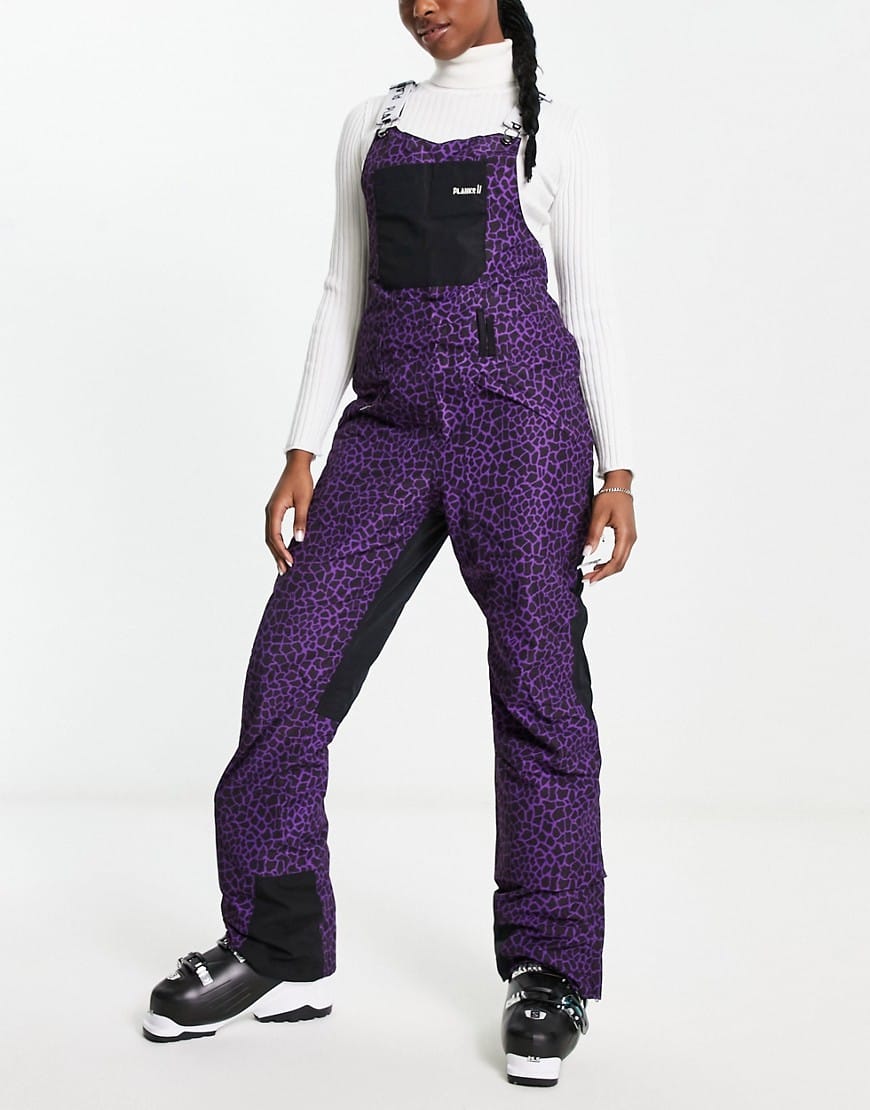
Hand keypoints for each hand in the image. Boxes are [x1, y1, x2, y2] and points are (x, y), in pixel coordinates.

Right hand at [266, 450, 314, 572]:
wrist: (297, 465)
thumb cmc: (301, 480)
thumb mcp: (305, 500)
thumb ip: (301, 520)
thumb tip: (300, 540)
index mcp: (274, 510)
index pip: (275, 536)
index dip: (282, 551)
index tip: (291, 562)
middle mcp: (270, 512)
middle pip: (270, 539)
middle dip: (277, 555)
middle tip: (285, 571)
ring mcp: (272, 511)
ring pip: (271, 536)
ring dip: (277, 551)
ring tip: (283, 566)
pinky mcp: (277, 510)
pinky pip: (274, 530)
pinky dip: (279, 542)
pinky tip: (285, 549)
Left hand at [582, 469, 636, 584]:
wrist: (619, 485)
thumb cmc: (610, 497)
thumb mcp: (598, 515)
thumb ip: (593, 535)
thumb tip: (586, 554)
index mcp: (625, 535)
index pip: (615, 562)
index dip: (602, 573)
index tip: (590, 579)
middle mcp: (631, 539)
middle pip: (619, 565)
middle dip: (603, 574)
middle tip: (588, 580)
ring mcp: (630, 538)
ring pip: (620, 561)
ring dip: (607, 569)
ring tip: (591, 574)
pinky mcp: (627, 536)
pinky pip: (620, 554)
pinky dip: (610, 562)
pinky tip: (598, 564)